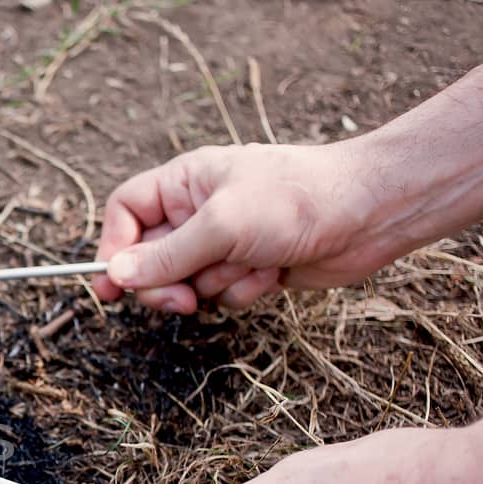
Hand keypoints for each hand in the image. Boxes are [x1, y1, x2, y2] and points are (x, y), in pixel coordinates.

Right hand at [92, 142, 385, 313]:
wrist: (370, 214)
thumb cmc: (297, 200)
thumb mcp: (222, 225)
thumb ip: (166, 255)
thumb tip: (116, 276)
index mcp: (185, 182)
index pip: (125, 212)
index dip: (113, 248)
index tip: (112, 288)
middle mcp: (198, 210)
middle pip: (149, 257)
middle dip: (167, 283)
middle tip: (183, 301)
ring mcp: (224, 241)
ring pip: (187, 282)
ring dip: (217, 283)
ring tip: (253, 263)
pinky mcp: (248, 267)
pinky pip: (222, 294)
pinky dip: (244, 290)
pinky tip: (274, 272)